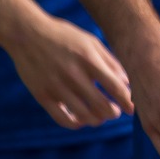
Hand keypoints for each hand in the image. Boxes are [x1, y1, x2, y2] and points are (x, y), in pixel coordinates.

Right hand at [4, 13, 133, 128]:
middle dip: (113, 113)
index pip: (115, 87)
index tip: (132, 109)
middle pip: (101, 105)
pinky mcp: (42, 95)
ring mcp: (57, 86)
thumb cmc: (65, 37)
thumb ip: (110, 62)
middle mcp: (74, 75)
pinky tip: (81, 120)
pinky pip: (61, 118)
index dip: (127, 101)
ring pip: (83, 115)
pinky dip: (75, 124)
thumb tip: (128, 83)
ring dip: (96, 120)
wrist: (27, 34)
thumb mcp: (91, 43)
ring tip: (100, 118)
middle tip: (115, 113)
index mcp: (89, 60)